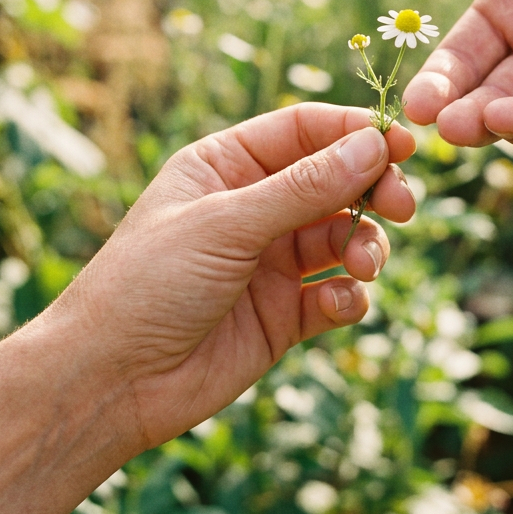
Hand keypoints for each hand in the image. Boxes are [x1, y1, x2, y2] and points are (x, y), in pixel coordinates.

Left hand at [64, 104, 415, 447]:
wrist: (109, 383)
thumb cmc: (147, 283)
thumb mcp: (225, 223)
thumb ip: (303, 187)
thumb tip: (373, 144)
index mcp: (228, 166)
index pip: (305, 130)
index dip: (355, 132)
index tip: (403, 144)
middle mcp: (254, 207)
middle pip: (336, 180)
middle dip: (373, 189)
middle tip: (402, 205)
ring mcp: (271, 262)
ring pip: (344, 236)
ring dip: (366, 245)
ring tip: (363, 264)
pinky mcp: (284, 314)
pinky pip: (336, 294)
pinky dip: (350, 296)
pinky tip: (339, 304)